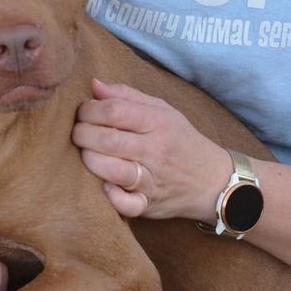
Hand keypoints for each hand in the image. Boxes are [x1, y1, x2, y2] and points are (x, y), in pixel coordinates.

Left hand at [73, 77, 225, 220]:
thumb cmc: (180, 140)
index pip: (114, 110)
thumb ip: (127, 96)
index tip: (83, 113)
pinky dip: (112, 197)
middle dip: (82, 134)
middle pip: (108, 139)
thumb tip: (93, 85)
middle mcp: (156, 150)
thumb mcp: (162, 111)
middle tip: (78, 133)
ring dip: (89, 161)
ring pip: (113, 170)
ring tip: (86, 154)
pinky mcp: (149, 204)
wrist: (212, 180)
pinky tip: (104, 186)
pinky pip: (127, 205)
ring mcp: (152, 179)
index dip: (89, 109)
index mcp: (158, 122)